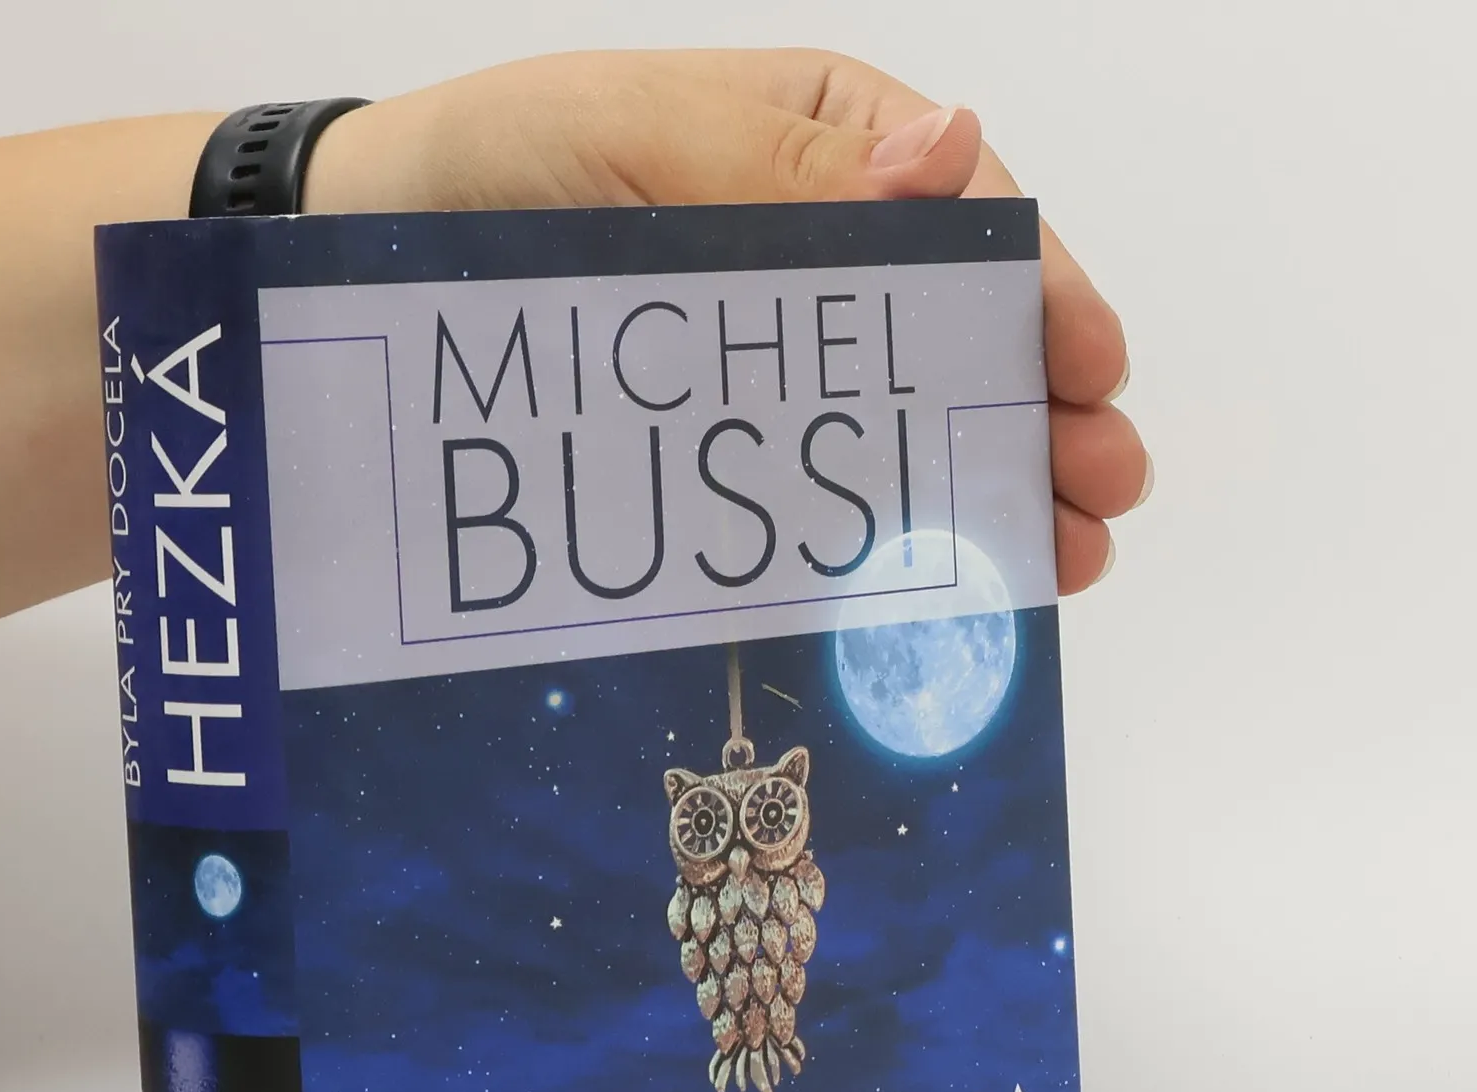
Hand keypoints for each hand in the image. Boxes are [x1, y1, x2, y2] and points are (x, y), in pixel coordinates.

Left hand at [308, 50, 1147, 594]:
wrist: (373, 254)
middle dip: (1039, 416)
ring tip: (1061, 558)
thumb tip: (946, 154)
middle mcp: (825, 249)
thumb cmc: (501, 168)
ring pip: (907, 418)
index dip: (1039, 303)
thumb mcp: (641, 132)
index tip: (1092, 375)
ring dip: (992, 487)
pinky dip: (888, 527)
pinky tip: (946, 573)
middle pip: (960, 336)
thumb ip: (782, 163)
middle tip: (1103, 496)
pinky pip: (822, 478)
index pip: (967, 224)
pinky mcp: (725, 435)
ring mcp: (779, 353)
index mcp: (829, 145)